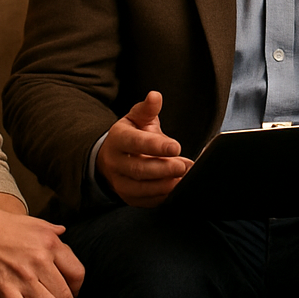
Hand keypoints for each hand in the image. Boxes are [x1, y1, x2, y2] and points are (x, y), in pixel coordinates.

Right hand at [0, 209, 84, 297]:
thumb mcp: (31, 222)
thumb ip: (50, 230)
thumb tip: (63, 231)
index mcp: (50, 243)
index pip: (77, 274)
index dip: (77, 290)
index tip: (71, 295)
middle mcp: (41, 260)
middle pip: (66, 296)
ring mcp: (23, 277)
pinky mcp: (4, 292)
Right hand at [96, 91, 192, 206]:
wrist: (113, 158)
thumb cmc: (131, 134)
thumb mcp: (137, 118)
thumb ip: (148, 109)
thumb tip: (155, 96)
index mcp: (118, 139)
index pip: (135, 143)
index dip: (155, 146)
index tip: (176, 147)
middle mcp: (115, 163)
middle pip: (139, 169)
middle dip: (164, 169)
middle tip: (184, 165)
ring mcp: (120, 183)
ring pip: (141, 188)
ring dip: (165, 184)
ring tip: (184, 176)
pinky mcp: (128, 198)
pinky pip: (146, 201)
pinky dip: (163, 196)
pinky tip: (178, 188)